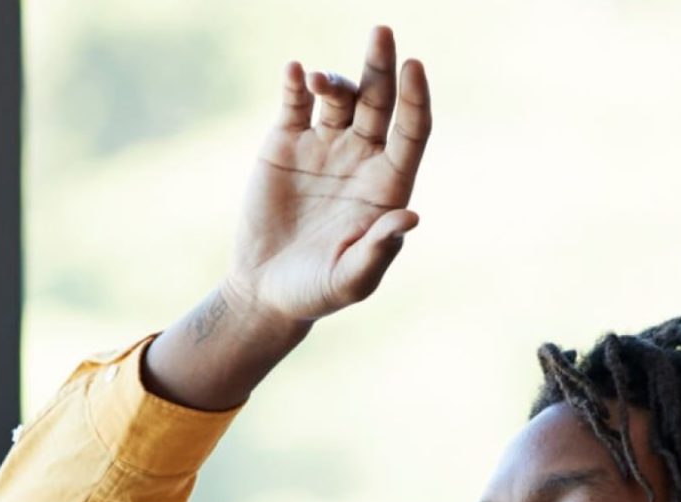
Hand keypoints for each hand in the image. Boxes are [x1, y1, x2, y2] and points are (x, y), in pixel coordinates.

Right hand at [229, 25, 431, 320]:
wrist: (264, 291)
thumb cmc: (316, 291)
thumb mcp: (351, 279)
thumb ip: (379, 250)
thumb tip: (411, 217)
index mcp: (387, 184)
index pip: (411, 130)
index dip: (416, 98)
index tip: (415, 66)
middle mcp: (361, 157)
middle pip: (379, 101)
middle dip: (381, 65)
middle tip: (382, 30)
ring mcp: (323, 146)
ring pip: (338, 96)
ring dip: (332, 80)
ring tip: (316, 79)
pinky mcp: (284, 144)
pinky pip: (294, 105)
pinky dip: (293, 84)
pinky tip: (294, 71)